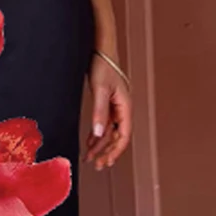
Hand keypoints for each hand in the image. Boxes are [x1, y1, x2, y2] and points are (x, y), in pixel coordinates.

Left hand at [84, 53, 131, 169]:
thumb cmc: (103, 65)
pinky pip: (104, 124)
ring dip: (101, 146)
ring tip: (91, 158)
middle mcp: (123, 109)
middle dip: (107, 152)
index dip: (116, 151)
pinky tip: (90, 144)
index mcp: (125, 106)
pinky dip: (97, 135)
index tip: (107, 162)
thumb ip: (99, 112)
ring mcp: (115, 107)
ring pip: (110, 132)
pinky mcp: (108, 104)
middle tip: (97, 165)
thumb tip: (99, 134)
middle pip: (117, 137)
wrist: (102, 50)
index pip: (123, 135)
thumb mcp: (100, 89)